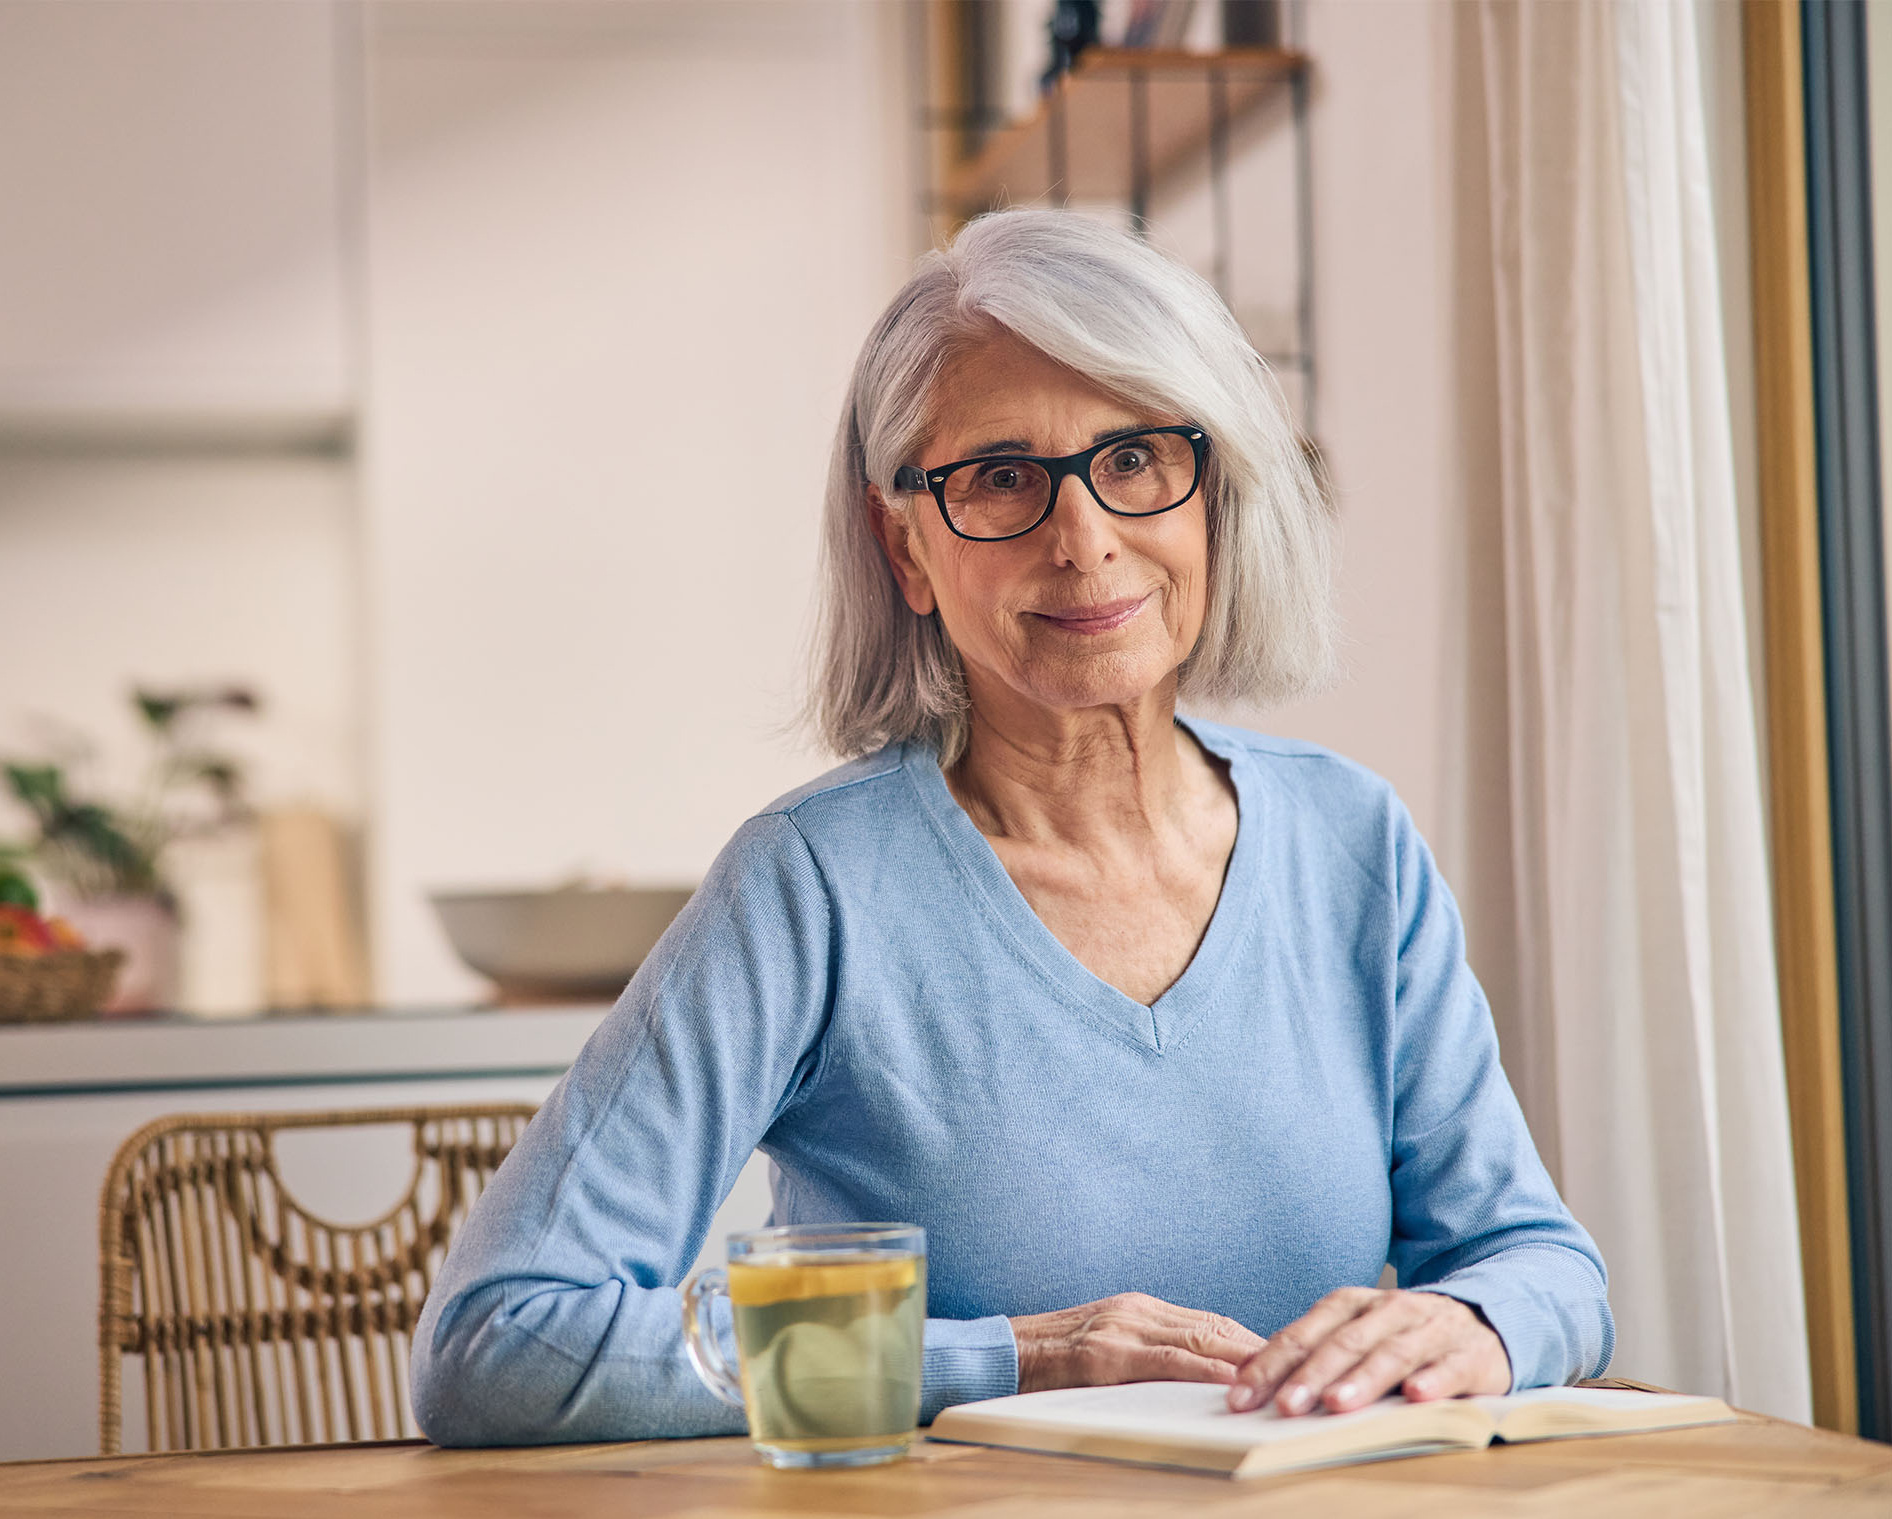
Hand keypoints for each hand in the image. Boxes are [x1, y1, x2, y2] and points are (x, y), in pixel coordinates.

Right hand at [1011, 1292, 1267, 1393]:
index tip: (1282, 1355)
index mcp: (1137, 1309)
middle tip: (1298, 1365)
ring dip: (1243, 1359)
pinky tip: (1231, 1383)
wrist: (1000, 1354)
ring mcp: (1122, 1329)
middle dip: (1257, 1348)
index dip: (1247, 1339)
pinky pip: (1168, 1361)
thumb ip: (1143, 1349)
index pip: (1208, 1321)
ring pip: (1199, 1339)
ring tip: (1280, 1376)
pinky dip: (1205, 1370)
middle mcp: (1136, 1311)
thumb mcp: (1102, 1344)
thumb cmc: (1050, 1360)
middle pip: (1213, 1326)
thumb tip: (1189, 1371)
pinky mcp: (1107, 1355)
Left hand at [1228, 1287, 1509, 1415]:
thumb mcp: (1356, 1333)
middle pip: (1343, 1342)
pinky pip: (1450, 1366)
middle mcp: (1388, 1310)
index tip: (1241, 1396)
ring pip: (1392, 1352)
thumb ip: (1311, 1351)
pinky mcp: (1469, 1354)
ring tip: (1336, 1403)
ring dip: (1363, 1379)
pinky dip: (1433, 1380)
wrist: (1485, 1318)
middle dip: (1310, 1374)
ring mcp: (1429, 1330)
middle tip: (1284, 1405)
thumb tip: (1249, 1377)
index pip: (1303, 1333)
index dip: (1270, 1364)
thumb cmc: (1404, 1334)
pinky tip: (1416, 1395)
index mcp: (1352, 1305)